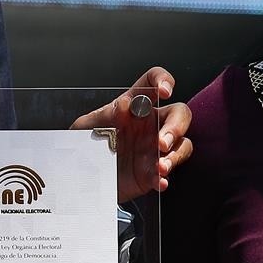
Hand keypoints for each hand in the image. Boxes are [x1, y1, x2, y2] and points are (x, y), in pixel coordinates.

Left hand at [72, 68, 193, 200]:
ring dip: (175, 155)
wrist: (81, 176)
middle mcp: (149, 124)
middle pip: (179, 114)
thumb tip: (126, 106)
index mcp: (134, 106)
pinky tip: (159, 182)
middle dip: (176, 126)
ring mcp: (154, 148)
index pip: (153, 82)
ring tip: (161, 167)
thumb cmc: (84, 145)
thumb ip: (104, 115)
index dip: (163, 80)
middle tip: (161, 142)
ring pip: (182, 143)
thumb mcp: (86, 127)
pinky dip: (165, 178)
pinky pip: (169, 171)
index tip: (165, 91)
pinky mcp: (153, 171)